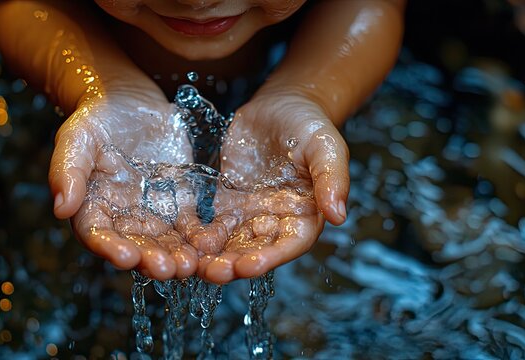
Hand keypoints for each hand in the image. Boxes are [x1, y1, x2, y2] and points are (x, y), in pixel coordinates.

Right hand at [49, 91, 199, 279]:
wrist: (131, 100)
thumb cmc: (97, 118)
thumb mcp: (77, 138)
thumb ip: (67, 171)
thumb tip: (60, 208)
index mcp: (93, 207)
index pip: (98, 234)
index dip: (111, 248)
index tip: (127, 257)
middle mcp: (123, 218)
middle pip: (135, 246)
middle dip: (150, 260)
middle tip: (166, 269)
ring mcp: (153, 213)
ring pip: (165, 243)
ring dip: (177, 256)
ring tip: (190, 265)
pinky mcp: (180, 203)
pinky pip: (191, 226)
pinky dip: (201, 237)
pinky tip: (211, 244)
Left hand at [189, 95, 349, 283]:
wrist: (280, 105)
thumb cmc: (310, 124)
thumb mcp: (326, 147)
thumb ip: (333, 179)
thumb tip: (339, 215)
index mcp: (305, 215)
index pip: (289, 245)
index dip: (270, 258)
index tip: (249, 266)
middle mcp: (277, 221)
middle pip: (257, 250)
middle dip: (236, 264)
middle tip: (213, 272)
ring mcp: (251, 215)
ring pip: (232, 244)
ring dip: (215, 257)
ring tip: (195, 265)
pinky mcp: (229, 204)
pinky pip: (214, 226)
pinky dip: (201, 236)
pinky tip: (185, 242)